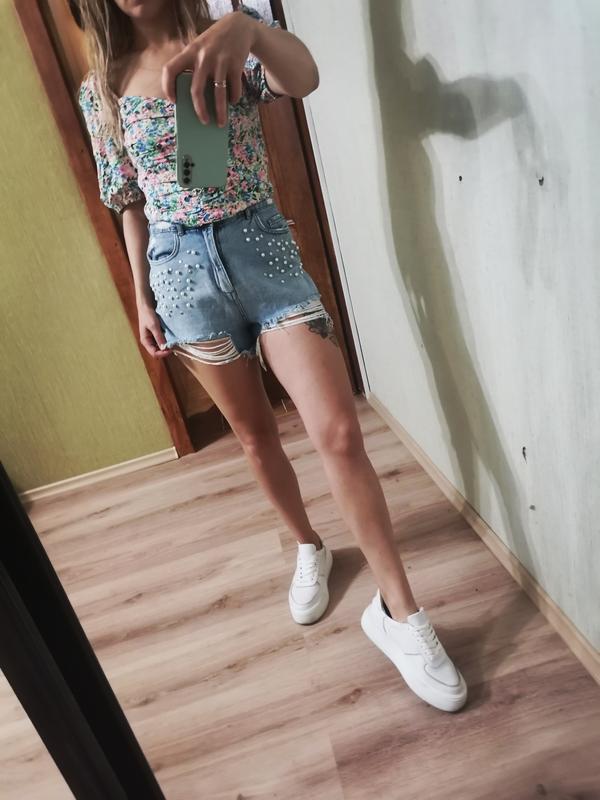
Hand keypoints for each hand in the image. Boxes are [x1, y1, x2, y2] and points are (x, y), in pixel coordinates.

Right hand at [137, 303, 169, 358]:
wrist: (146, 307)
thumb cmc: (148, 315)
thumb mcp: (154, 325)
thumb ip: (158, 337)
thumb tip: (164, 347)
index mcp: (145, 341)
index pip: (154, 354)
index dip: (163, 354)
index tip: (171, 349)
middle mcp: (148, 342)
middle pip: (157, 352)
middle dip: (165, 351)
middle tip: (173, 346)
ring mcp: (152, 339)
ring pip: (160, 348)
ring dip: (166, 347)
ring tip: (173, 343)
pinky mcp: (155, 335)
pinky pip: (161, 342)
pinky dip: (166, 342)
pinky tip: (171, 338)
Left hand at [162, 11, 258, 126]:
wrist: (238, 26)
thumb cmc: (214, 44)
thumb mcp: (200, 48)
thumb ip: (195, 68)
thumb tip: (200, 103)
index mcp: (189, 52)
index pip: (170, 69)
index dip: (168, 86)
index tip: (173, 101)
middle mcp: (203, 57)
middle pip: (196, 90)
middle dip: (199, 110)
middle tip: (203, 122)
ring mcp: (220, 61)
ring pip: (218, 94)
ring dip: (220, 112)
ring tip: (221, 123)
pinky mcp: (236, 64)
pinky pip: (234, 89)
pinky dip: (234, 98)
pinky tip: (232, 101)